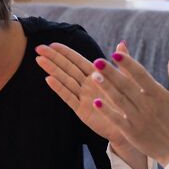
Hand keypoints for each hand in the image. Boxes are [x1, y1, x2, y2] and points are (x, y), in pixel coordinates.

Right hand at [36, 41, 147, 168]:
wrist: (130, 126)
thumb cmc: (129, 103)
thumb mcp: (127, 80)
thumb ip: (123, 62)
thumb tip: (122, 43)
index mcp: (97, 75)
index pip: (77, 60)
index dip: (65, 52)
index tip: (52, 44)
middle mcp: (87, 85)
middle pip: (67, 68)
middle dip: (53, 58)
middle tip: (38, 47)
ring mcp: (83, 97)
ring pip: (65, 80)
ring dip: (52, 70)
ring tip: (39, 60)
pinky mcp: (82, 110)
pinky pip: (69, 97)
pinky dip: (59, 88)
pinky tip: (49, 79)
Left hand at [90, 50, 168, 165]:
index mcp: (159, 95)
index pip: (141, 75)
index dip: (128, 64)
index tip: (116, 53)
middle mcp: (147, 106)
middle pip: (126, 86)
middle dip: (111, 73)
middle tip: (97, 61)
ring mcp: (138, 119)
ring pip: (119, 100)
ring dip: (106, 88)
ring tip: (93, 76)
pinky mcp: (131, 132)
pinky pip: (116, 119)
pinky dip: (107, 111)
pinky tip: (96, 102)